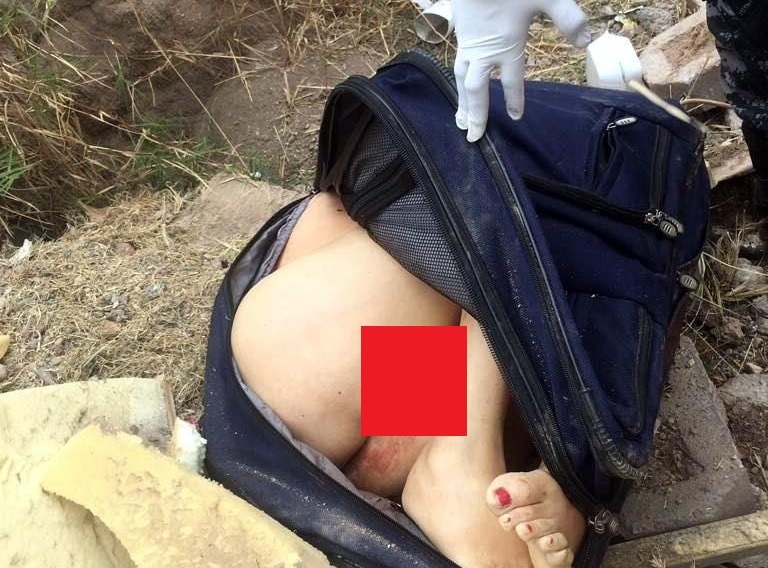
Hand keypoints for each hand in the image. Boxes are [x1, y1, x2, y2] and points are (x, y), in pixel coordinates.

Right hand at [453, 0, 590, 141]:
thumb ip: (568, 18)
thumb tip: (587, 41)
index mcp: (506, 45)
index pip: (512, 81)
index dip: (514, 100)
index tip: (516, 116)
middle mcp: (484, 51)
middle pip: (476, 90)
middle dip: (475, 115)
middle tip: (473, 137)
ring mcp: (469, 44)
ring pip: (461, 81)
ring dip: (461, 103)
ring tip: (459, 121)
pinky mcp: (460, 34)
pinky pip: (456, 66)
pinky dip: (456, 82)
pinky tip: (458, 86)